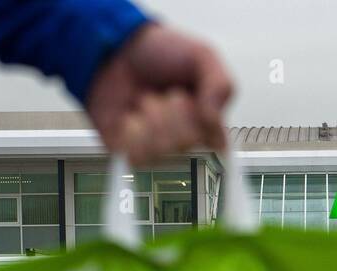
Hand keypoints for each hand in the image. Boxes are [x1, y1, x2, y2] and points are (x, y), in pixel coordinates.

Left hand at [86, 23, 233, 163]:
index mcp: (208, 125)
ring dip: (153, 116)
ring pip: (163, 149)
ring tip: (147, 100)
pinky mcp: (130, 155)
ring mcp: (158, 151)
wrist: (116, 48)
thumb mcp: (202, 57)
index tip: (194, 99)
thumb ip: (220, 87)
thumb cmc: (161, 52)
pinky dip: (133, 129)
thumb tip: (216, 129)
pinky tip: (130, 116)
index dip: (205, 123)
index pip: (218, 145)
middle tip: (167, 93)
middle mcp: (186, 143)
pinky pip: (138, 156)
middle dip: (175, 109)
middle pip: (187, 142)